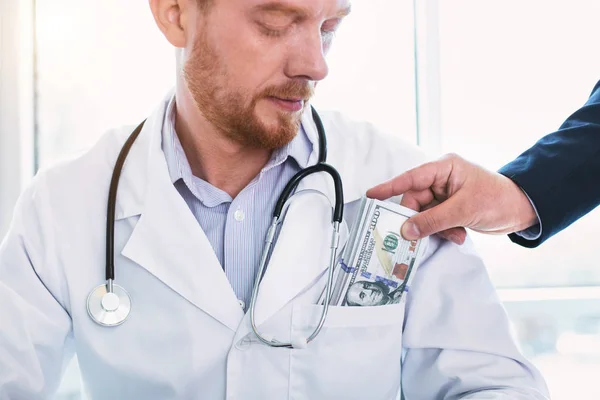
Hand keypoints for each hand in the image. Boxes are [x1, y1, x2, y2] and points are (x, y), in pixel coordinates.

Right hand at [366, 154, 537, 244]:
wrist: (522, 210)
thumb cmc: (498, 199)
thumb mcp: (464, 210)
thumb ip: (433, 220)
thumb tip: (406, 230)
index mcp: (444, 168)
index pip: (411, 178)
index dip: (389, 187)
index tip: (371, 196)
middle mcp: (441, 179)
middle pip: (415, 201)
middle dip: (419, 220)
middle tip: (414, 236)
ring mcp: (445, 195)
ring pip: (424, 214)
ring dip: (434, 229)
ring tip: (451, 234)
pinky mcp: (450, 208)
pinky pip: (434, 221)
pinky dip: (442, 231)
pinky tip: (457, 235)